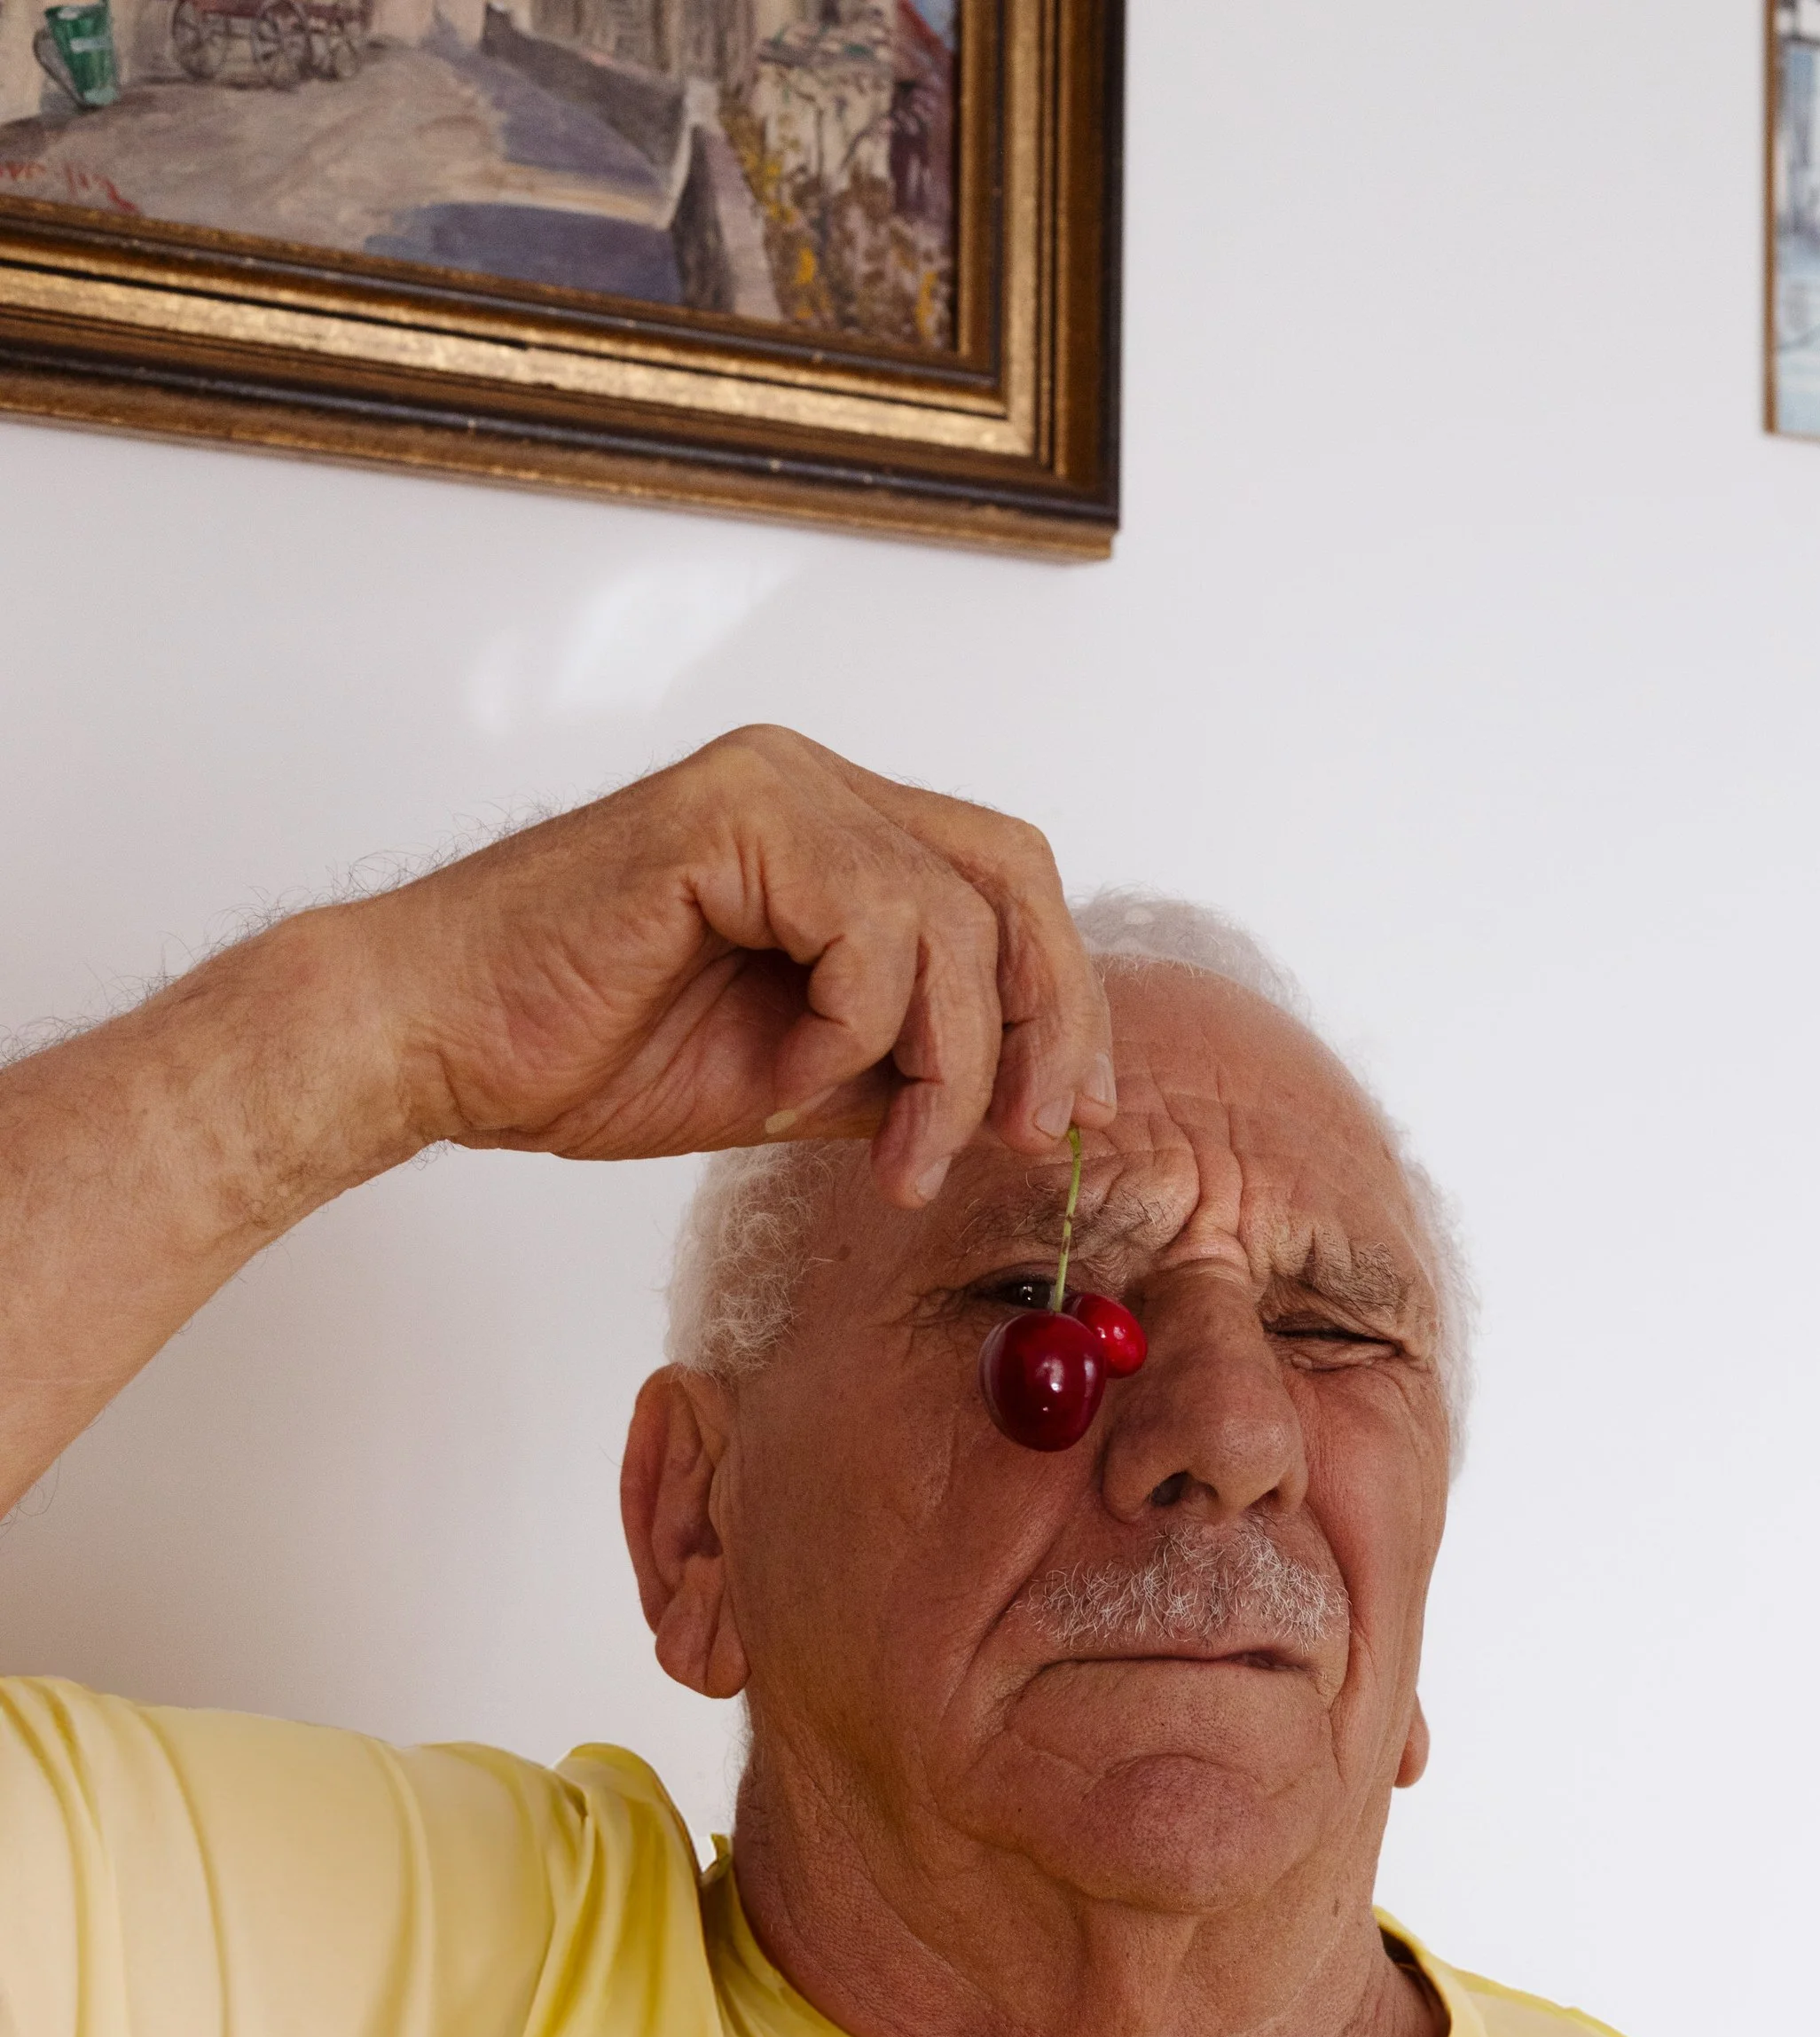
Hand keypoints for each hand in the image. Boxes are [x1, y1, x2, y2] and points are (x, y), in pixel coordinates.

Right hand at [346, 726, 1115, 1203]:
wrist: (435, 1044)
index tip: (1070, 1114)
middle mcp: (813, 785)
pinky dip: (850, 1034)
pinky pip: (869, 928)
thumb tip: (1035, 1098)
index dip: (1061, 998)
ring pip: (956, 919)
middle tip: (1022, 1136)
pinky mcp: (732, 815)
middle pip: (1013, 876)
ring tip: (884, 1155)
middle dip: (1043, 1021)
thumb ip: (906, 1063)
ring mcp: (774, 786)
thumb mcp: (800, 1079)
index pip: (1005, 884)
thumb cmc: (584, 1052)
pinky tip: (784, 1083)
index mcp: (833, 832)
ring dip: (942, 1066)